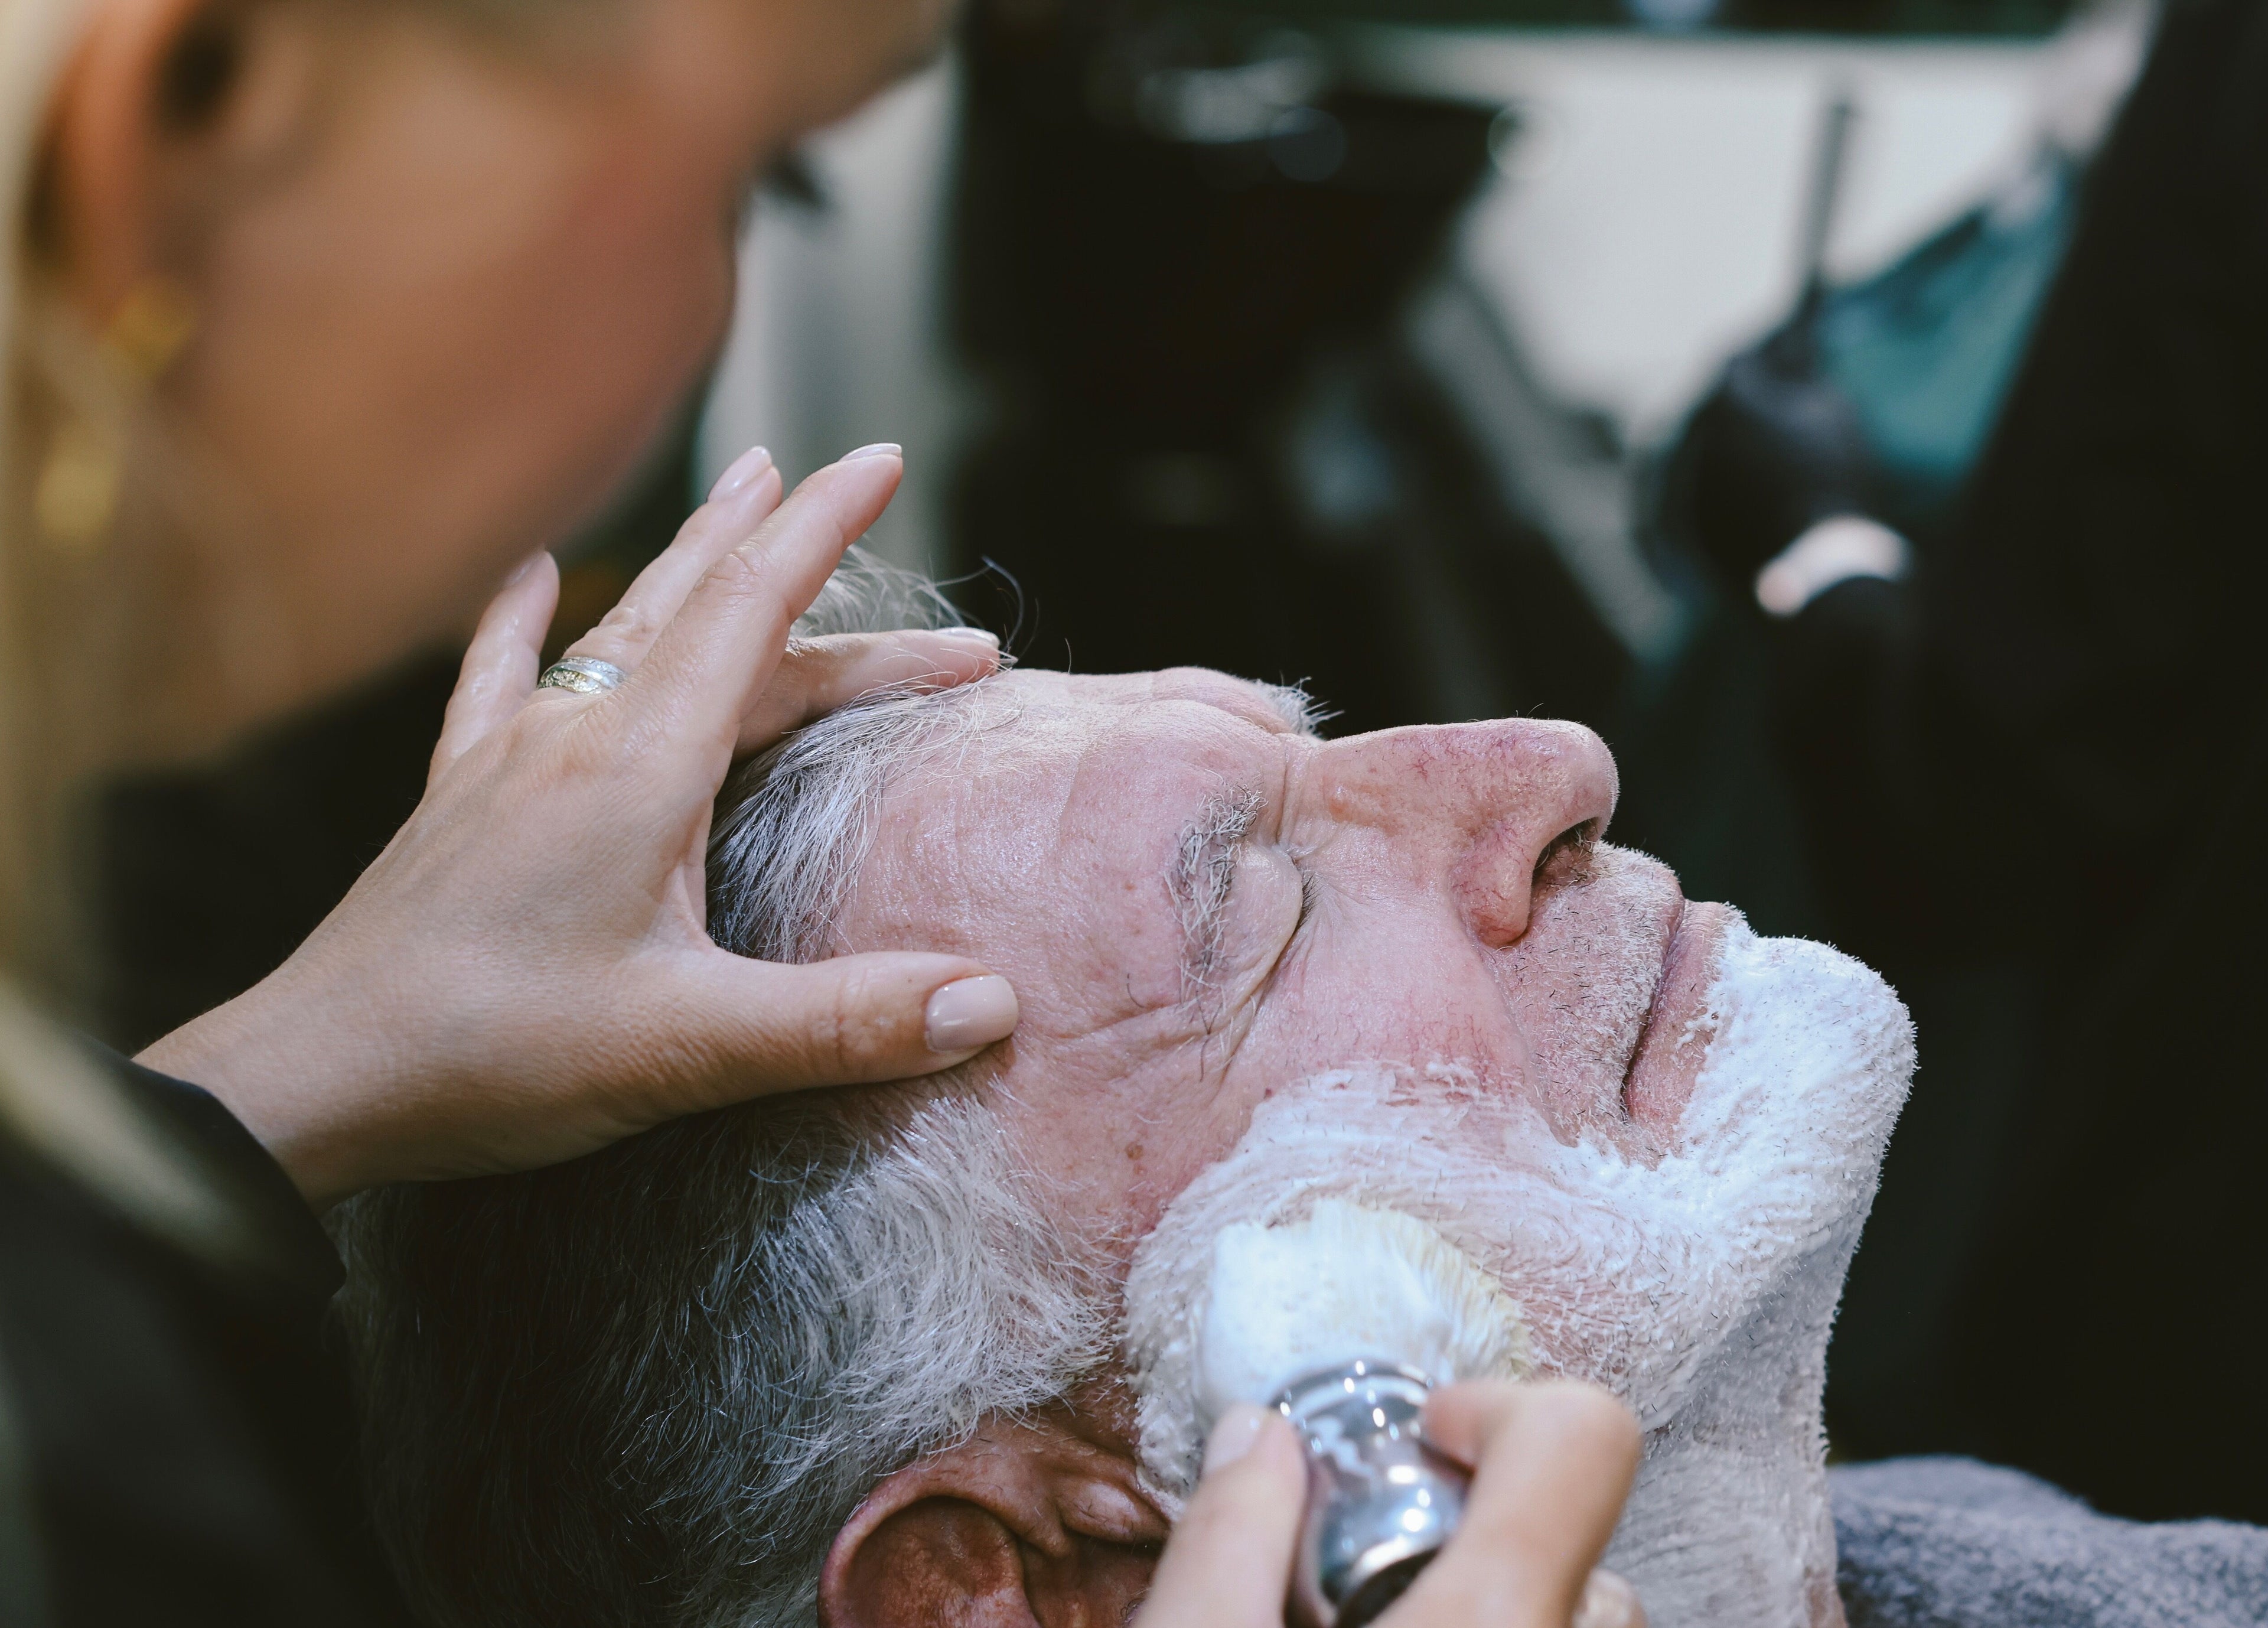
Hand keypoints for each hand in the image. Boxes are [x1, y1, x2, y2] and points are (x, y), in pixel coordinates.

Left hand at [140, 444, 1016, 1207]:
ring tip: (741, 491)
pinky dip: (528, 619)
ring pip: (623, 629)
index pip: (755, 611)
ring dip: (693, 561)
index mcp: (642, 770)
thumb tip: (989, 1000)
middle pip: (713, 619)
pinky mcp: (461, 799)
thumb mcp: (689, 1048)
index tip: (882, 458)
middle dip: (803, 559)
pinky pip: (502, 678)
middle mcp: (575, 738)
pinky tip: (533, 575)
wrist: (313, 1079)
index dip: (825, 529)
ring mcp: (510, 760)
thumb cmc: (490, 1057)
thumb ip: (845, 1022)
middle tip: (871, 501)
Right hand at [1137, 1379, 1644, 1627]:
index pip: (1582, 1439)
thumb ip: (1224, 1544)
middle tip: (1371, 1578)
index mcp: (1490, 1626)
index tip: (1420, 1441)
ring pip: (1579, 1615)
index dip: (1497, 1409)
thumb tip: (1258, 1441)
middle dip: (1475, 1530)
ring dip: (1501, 1603)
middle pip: (1580, 1540)